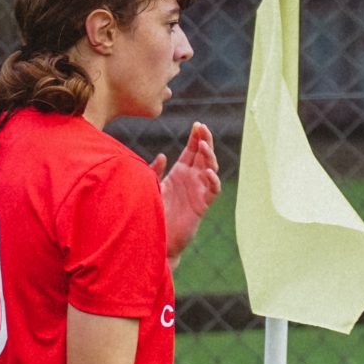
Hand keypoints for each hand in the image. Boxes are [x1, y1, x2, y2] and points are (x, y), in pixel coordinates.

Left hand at [151, 122, 220, 260]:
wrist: (156, 239)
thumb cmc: (152, 213)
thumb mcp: (150, 187)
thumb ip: (155, 171)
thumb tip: (163, 156)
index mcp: (180, 174)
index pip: (192, 151)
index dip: (196, 137)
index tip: (197, 124)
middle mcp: (192, 180)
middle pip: (203, 156)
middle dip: (205, 141)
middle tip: (203, 128)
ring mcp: (198, 191)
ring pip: (211, 169)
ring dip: (209, 157)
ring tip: (203, 145)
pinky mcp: (202, 205)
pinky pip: (212, 190)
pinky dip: (213, 180)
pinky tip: (208, 171)